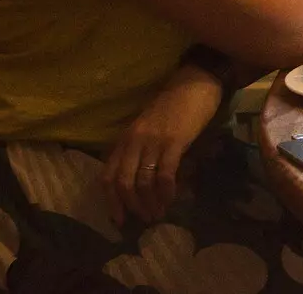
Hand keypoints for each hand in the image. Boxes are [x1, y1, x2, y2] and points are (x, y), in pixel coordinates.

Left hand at [101, 64, 222, 226]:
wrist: (195, 82)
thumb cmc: (174, 104)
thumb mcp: (148, 127)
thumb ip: (140, 148)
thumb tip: (141, 179)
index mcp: (125, 139)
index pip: (107, 176)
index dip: (111, 201)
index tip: (120, 219)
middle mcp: (134, 141)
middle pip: (123, 182)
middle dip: (131, 206)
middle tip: (143, 219)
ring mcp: (152, 142)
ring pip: (142, 182)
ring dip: (149, 203)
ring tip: (158, 214)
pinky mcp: (173, 142)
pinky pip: (164, 174)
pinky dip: (166, 192)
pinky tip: (171, 200)